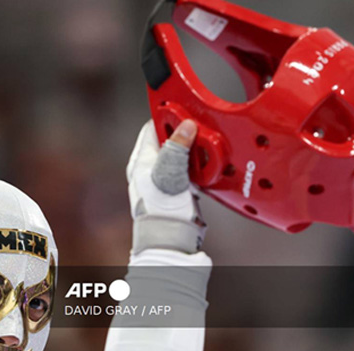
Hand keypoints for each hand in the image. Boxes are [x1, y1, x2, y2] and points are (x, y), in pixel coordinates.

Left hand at [126, 120, 206, 254]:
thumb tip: (186, 126)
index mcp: (142, 159)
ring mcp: (167, 175)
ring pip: (185, 151)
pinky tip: (211, 164)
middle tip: (203, 127)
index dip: (168, 115)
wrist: (171, 237)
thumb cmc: (160, 210)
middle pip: (172, 137)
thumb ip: (176, 150)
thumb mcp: (168, 175)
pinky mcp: (181, 185)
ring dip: (198, 148)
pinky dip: (203, 163)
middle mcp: (153, 165)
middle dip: (188, 131)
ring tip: (209, 145)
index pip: (153, 126)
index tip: (185, 109)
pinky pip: (194, 166)